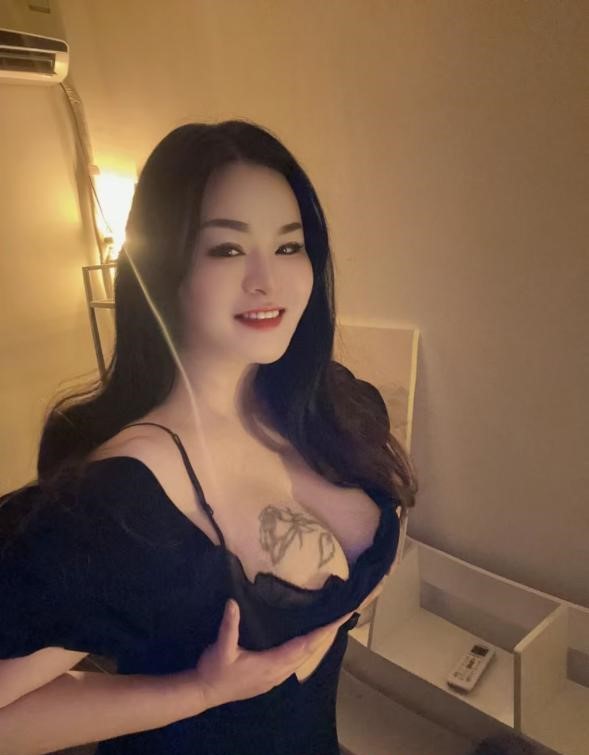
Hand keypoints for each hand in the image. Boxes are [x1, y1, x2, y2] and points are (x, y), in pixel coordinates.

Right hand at [192, 599, 354, 708]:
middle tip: (341, 618)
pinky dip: (306, 650)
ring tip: (329, 628)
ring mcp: (275, 678)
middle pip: (309, 652)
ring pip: (303, 659)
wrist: (204, 693)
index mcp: (272, 663)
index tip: (338, 622)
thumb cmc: (214, 670)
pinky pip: (295, 662)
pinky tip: (305, 644)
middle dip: (326, 636)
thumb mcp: (221, 647)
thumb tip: (233, 603)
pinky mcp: (269, 679)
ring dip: (317, 644)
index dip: (322, 633)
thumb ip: (229, 626)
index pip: (304, 646)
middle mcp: (279, 672)